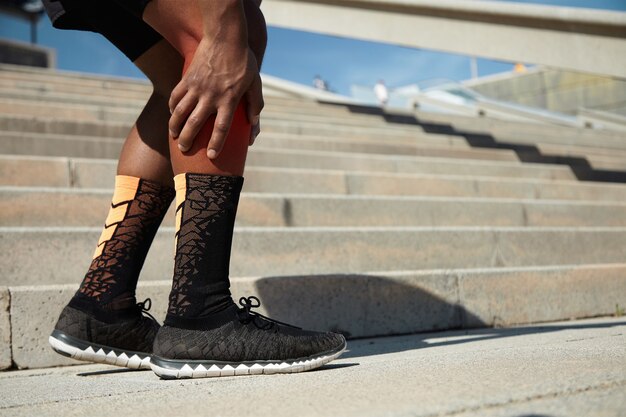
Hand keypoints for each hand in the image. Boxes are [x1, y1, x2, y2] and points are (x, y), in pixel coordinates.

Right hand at [168, 37, 263, 158]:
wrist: (225, 37)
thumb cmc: (243, 61)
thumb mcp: (255, 83)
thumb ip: (255, 104)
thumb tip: (253, 124)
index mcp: (229, 99)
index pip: (222, 127)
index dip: (217, 143)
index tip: (212, 155)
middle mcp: (211, 96)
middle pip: (195, 124)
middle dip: (188, 139)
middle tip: (184, 148)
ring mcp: (197, 87)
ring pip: (181, 112)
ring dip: (175, 126)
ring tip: (174, 136)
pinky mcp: (187, 78)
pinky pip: (176, 96)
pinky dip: (173, 107)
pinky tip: (172, 114)